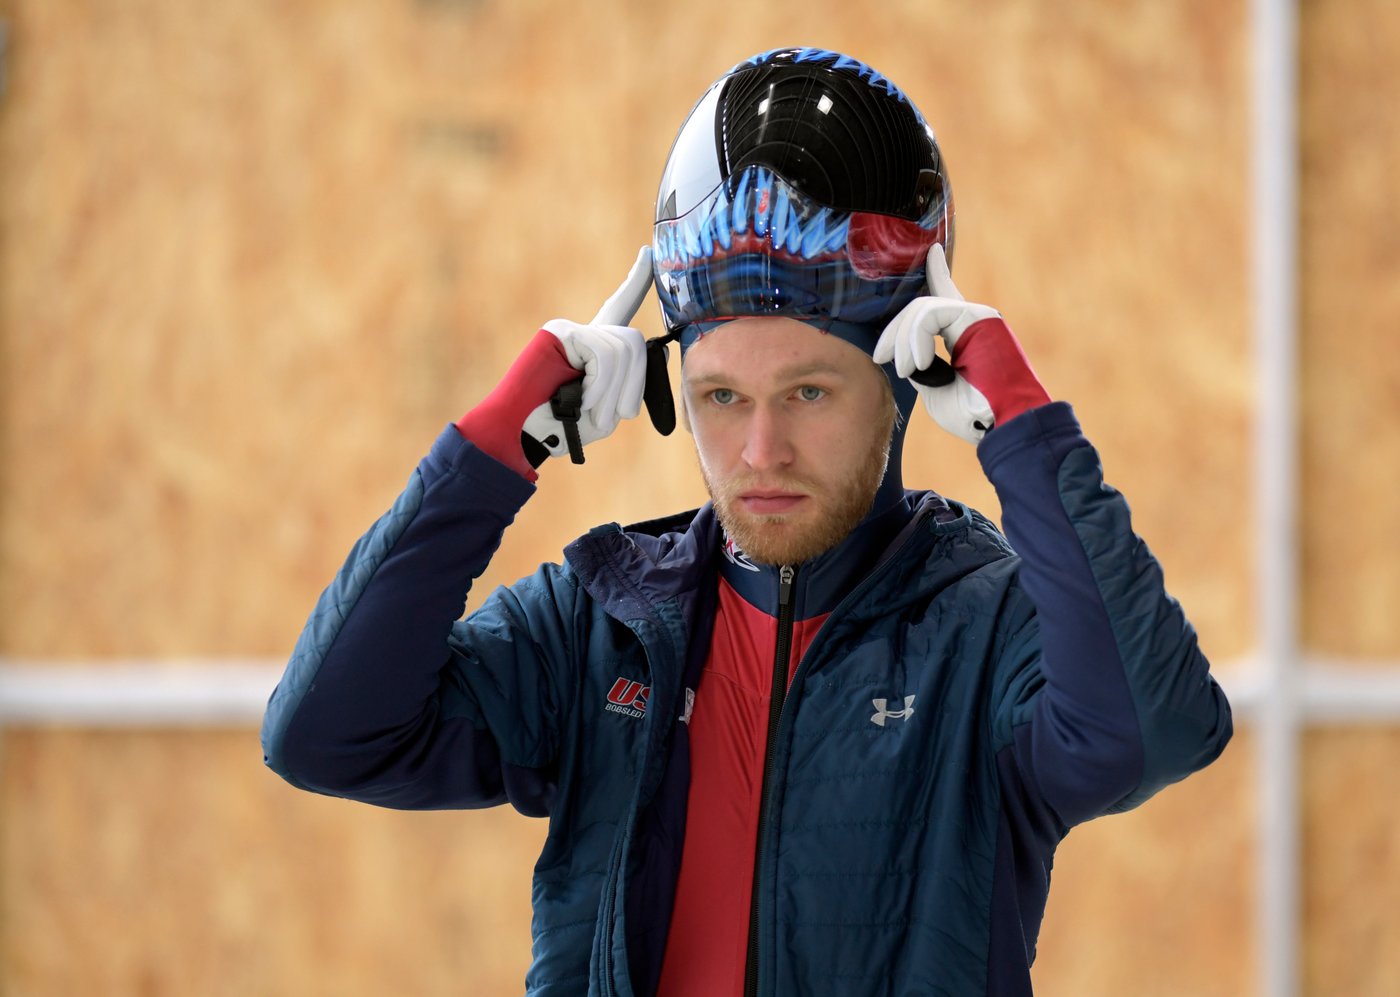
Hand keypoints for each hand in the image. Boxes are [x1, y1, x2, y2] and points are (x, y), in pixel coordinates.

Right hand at [456, 247, 653, 479]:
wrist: (523, 434)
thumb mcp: (609, 408)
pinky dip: (600, 385)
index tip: (649, 252)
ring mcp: (570, 329)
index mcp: (596, 348)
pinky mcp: (560, 332)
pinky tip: (580, 399)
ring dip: (613, 390)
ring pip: (623, 348)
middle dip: (634, 383)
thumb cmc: (564, 426)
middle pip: (634, 341)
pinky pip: (603, 355)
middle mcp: (584, 332)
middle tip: (617, 414)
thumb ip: (633, 382)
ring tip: (590, 409)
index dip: (637, 282)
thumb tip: (664, 349)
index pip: (621, 308)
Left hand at [873, 245, 1049, 443]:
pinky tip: (922, 361)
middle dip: (893, 331)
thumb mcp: (933, 387)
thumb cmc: (971, 415)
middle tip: (881, 359)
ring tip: (906, 369)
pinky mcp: (978, 315)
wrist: (1002, 424)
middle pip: (919, 307)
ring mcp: (977, 315)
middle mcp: (972, 320)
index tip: (932, 250)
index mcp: (964, 335)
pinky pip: (931, 313)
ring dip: (904, 341)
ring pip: (921, 308)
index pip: (945, 297)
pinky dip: (917, 338)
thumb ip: (920, 362)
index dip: (938, 272)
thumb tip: (907, 350)